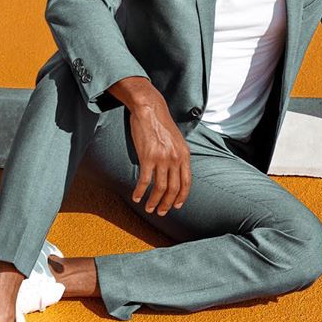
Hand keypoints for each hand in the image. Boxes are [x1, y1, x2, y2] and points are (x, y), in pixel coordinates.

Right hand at [127, 100, 191, 215]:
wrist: (150, 109)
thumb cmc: (161, 123)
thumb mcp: (177, 140)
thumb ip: (179, 155)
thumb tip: (177, 170)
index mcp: (184, 155)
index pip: (186, 182)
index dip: (181, 197)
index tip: (176, 206)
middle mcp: (175, 159)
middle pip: (173, 189)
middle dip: (167, 203)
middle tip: (161, 212)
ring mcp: (162, 159)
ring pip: (160, 188)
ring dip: (154, 201)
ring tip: (149, 208)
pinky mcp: (147, 157)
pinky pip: (144, 180)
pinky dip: (140, 191)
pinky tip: (135, 197)